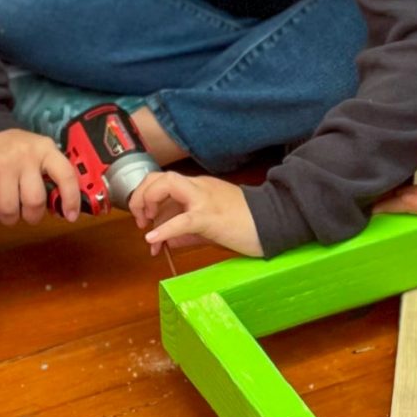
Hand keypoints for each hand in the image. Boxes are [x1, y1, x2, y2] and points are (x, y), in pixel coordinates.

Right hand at [0, 127, 82, 226]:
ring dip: (9, 219)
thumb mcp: (40, 155)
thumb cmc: (18, 152)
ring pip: (9, 209)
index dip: (71, 199)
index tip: (71, 216)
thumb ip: (52, 178)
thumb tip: (62, 211)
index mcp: (46, 151)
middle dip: (32, 217)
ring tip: (8, 212)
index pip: (66, 175)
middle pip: (34, 201)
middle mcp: (26, 156)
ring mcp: (2, 164)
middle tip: (27, 215)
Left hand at [131, 170, 263, 257]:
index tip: (144, 218)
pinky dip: (165, 229)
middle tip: (140, 220)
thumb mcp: (211, 224)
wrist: (275, 222)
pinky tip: (153, 239)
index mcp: (199, 187)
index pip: (164, 180)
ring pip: (168, 186)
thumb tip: (165, 240)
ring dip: (148, 203)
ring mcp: (205, 199)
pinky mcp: (211, 216)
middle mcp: (199, 187)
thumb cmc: (246, 223)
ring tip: (145, 226)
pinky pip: (183, 220)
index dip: (146, 195)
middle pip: (160, 177)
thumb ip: (187, 229)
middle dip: (141, 196)